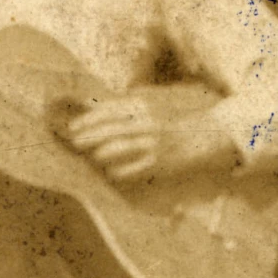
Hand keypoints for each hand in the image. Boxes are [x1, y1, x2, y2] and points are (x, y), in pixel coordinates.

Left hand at [63, 98, 231, 182]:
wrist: (204, 134)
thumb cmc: (172, 120)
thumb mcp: (149, 106)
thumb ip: (123, 106)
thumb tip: (92, 105)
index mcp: (143, 106)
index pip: (107, 111)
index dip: (87, 119)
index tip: (73, 127)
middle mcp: (146, 122)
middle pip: (109, 129)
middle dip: (88, 136)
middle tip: (74, 142)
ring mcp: (152, 142)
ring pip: (118, 148)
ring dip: (100, 153)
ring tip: (92, 156)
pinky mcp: (159, 162)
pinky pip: (132, 168)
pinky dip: (118, 170)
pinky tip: (110, 172)